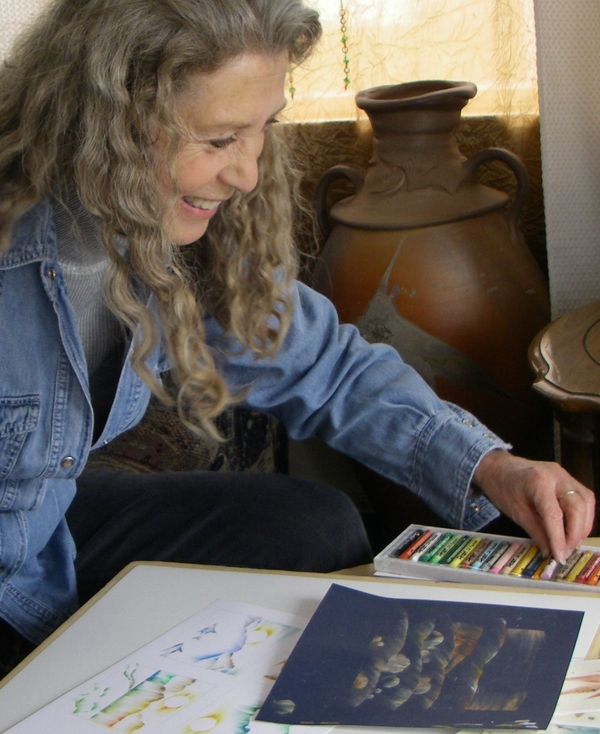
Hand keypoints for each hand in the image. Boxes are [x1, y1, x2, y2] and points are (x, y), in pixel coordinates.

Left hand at [474, 449, 595, 562]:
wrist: (498, 467)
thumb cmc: (502, 487)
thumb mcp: (516, 513)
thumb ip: (536, 532)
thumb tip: (550, 552)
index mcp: (538, 482)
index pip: (554, 515)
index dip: (559, 539)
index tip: (559, 557)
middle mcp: (556, 475)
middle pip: (577, 507)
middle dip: (576, 534)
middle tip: (566, 551)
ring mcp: (565, 475)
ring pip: (586, 502)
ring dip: (583, 526)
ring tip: (571, 543)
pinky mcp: (568, 478)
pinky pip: (584, 498)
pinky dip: (583, 516)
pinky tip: (575, 529)